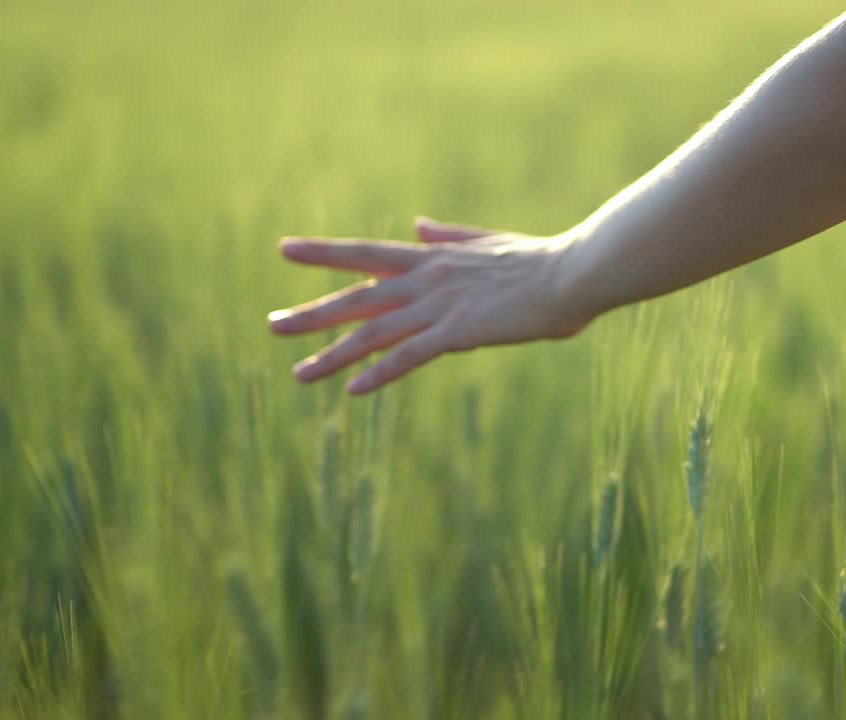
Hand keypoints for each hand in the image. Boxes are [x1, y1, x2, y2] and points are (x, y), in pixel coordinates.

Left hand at [268, 217, 590, 393]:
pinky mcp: (459, 332)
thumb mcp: (487, 243)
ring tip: (298, 375)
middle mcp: (426, 279)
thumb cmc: (540, 260)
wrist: (574, 273)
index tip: (285, 250)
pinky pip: (410, 356)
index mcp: (432, 257)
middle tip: (272, 327)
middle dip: (312, 315)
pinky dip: (380, 372)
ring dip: (334, 355)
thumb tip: (418, 226)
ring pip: (374, 332)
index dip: (323, 253)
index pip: (365, 253)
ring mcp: (440, 306)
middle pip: (357, 298)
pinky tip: (353, 390)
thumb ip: (449, 236)